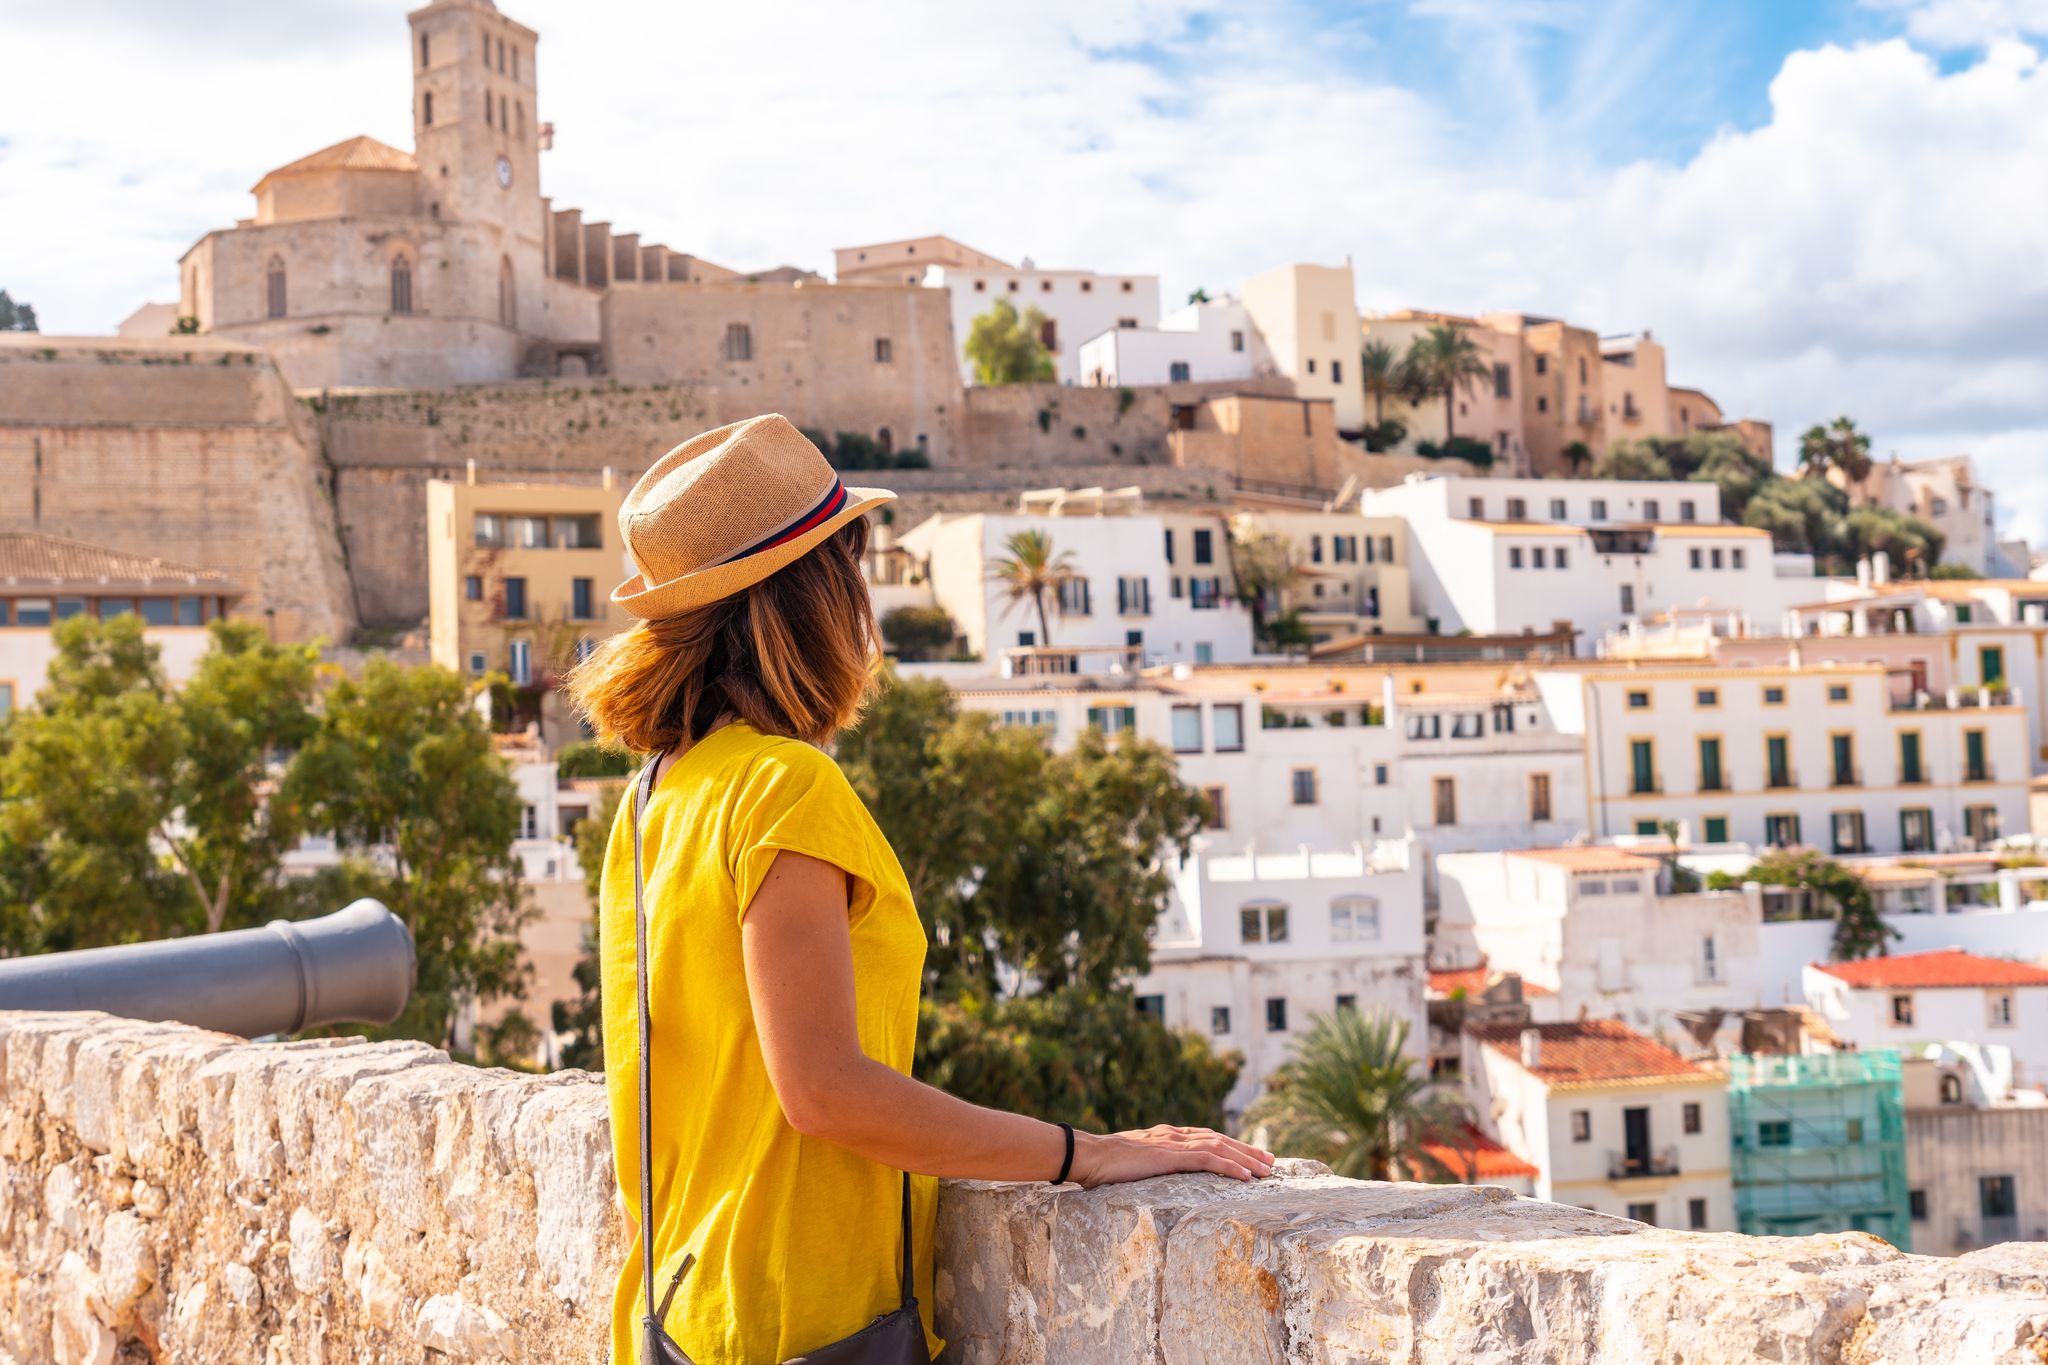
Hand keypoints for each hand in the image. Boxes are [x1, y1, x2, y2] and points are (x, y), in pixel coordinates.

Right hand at [1068, 1124, 1274, 1187]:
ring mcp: (1173, 1143)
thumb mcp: (1135, 1162)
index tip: (1252, 1156)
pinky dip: (1229, 1167)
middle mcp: (1175, 1135)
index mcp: (1168, 1136)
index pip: (1208, 1138)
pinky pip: (1207, 1160)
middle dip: (1248, 1151)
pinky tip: (1245, 1177)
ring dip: (1246, 1159)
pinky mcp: (1170, 1155)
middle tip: (1271, 1162)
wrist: (1089, 1155)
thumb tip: (1159, 1176)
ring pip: (1220, 1148)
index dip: (1233, 1147)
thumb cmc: (1105, 1164)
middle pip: (1220, 1140)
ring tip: (1266, 1171)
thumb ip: (1152, 1164)